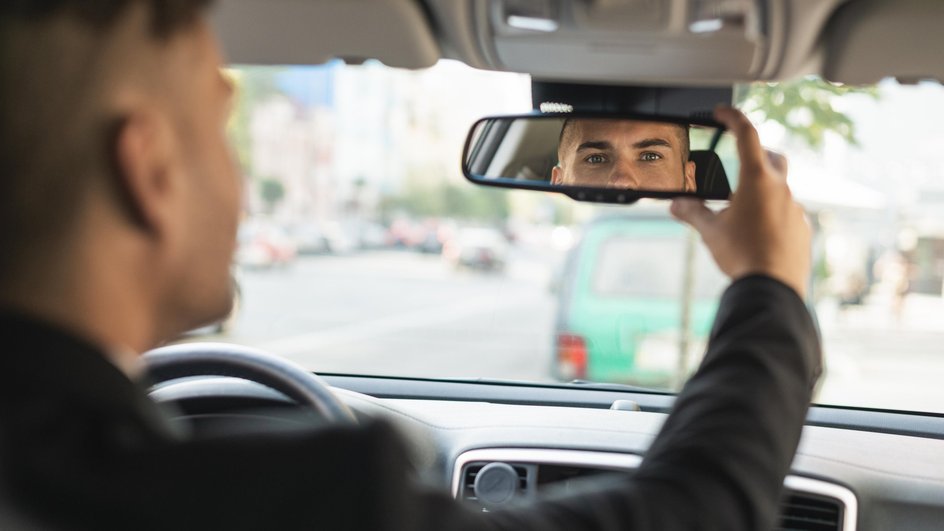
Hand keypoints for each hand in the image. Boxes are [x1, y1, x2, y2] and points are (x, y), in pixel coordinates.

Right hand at [670, 106, 810, 298]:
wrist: (773, 287)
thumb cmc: (742, 254)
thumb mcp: (710, 231)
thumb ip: (692, 213)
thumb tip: (676, 205)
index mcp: (757, 180)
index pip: (746, 134)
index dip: (732, 117)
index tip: (721, 112)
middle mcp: (781, 188)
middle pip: (773, 156)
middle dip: (757, 152)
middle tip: (740, 158)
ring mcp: (795, 208)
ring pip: (780, 187)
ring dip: (763, 188)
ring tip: (742, 206)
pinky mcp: (802, 228)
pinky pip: (787, 212)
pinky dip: (773, 213)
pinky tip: (758, 231)